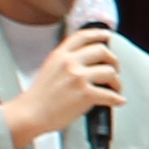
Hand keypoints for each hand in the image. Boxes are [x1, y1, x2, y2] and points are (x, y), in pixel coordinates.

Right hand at [4, 24, 120, 146]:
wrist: (30, 114)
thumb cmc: (39, 97)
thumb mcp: (49, 69)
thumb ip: (66, 61)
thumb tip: (87, 61)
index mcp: (60, 55)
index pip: (82, 36)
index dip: (98, 34)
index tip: (107, 35)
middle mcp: (70, 62)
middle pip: (102, 51)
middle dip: (113, 60)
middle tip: (115, 69)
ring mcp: (78, 78)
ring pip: (110, 72)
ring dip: (116, 81)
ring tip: (115, 88)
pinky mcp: (85, 94)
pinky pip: (110, 95)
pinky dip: (117, 99)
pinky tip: (118, 101)